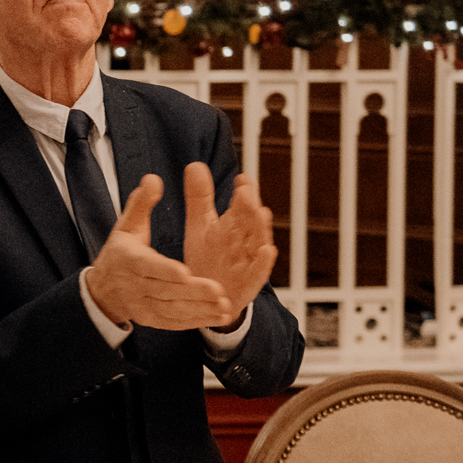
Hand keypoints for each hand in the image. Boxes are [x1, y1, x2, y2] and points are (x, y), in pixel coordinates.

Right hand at [85, 174, 237, 330]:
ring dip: (198, 309)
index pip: (147, 266)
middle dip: (192, 292)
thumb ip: (141, 202)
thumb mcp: (126, 225)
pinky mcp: (150, 320)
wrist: (102, 289)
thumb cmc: (120, 253)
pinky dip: (195, 322)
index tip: (185, 271)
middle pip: (164, 291)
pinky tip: (216, 317)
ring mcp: (141, 305)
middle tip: (219, 290)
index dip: (165, 270)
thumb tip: (153, 179)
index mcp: (128, 260)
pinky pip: (173, 322)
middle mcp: (133, 285)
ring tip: (224, 305)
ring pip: (171, 310)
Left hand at [181, 165, 275, 322]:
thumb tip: (195, 165)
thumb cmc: (207, 259)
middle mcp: (244, 242)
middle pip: (250, 222)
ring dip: (261, 230)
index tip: (241, 178)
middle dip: (250, 207)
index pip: (241, 205)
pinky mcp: (248, 284)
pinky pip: (259, 273)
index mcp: (233, 226)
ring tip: (262, 213)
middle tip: (246, 191)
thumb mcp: (200, 226)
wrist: (207, 298)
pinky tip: (267, 251)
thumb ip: (200, 198)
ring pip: (258, 243)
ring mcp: (248, 263)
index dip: (243, 191)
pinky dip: (263, 263)